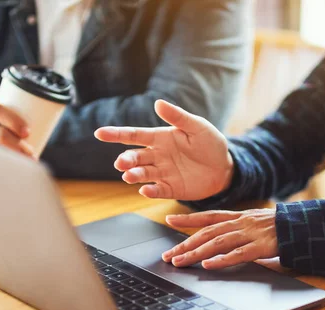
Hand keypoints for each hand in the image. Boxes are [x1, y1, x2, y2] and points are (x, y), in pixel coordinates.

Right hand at [94, 100, 232, 200]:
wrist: (225, 168)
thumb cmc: (210, 143)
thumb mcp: (197, 126)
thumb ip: (178, 117)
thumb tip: (158, 103)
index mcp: (160, 138)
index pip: (134, 135)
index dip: (116, 134)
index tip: (100, 133)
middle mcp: (157, 156)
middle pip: (135, 157)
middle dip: (126, 160)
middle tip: (121, 163)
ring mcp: (162, 173)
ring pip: (142, 174)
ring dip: (134, 175)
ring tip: (129, 176)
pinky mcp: (171, 189)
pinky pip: (157, 190)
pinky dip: (150, 191)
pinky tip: (145, 190)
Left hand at [162, 209, 277, 268]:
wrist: (310, 226)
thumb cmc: (283, 229)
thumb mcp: (257, 227)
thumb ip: (239, 234)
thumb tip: (220, 246)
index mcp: (240, 217)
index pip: (208, 216)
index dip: (188, 218)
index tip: (169, 219)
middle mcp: (242, 222)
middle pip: (207, 232)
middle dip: (185, 243)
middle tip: (168, 255)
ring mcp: (252, 233)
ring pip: (218, 242)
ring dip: (196, 252)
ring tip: (180, 261)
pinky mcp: (263, 246)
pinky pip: (239, 254)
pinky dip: (222, 259)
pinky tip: (208, 265)